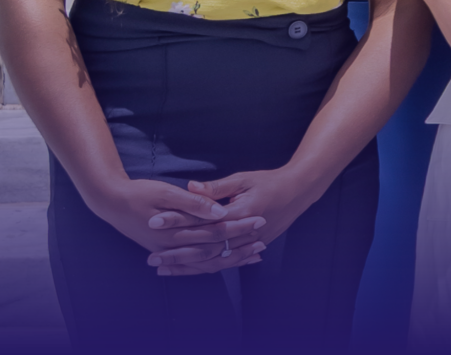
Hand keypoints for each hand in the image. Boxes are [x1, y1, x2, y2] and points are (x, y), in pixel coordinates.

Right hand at [85, 178, 263, 263]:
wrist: (110, 202)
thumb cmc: (138, 193)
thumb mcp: (166, 193)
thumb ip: (193, 203)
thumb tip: (218, 212)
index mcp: (175, 231)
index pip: (215, 231)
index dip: (238, 227)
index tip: (259, 220)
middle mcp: (172, 246)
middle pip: (213, 249)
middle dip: (239, 245)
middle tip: (263, 241)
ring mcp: (167, 251)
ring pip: (204, 261)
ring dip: (229, 259)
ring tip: (253, 256)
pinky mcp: (164, 250)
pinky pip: (191, 263)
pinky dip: (211, 263)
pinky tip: (225, 260)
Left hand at [142, 168, 323, 274]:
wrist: (299, 191)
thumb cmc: (270, 181)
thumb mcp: (244, 179)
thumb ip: (216, 187)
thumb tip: (189, 187)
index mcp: (241, 212)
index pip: (203, 219)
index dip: (178, 221)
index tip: (154, 221)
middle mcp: (244, 232)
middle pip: (205, 245)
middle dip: (176, 252)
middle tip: (151, 257)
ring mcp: (249, 242)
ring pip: (213, 259)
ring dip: (187, 265)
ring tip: (162, 268)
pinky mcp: (252, 247)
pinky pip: (225, 262)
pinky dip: (205, 267)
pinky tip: (186, 271)